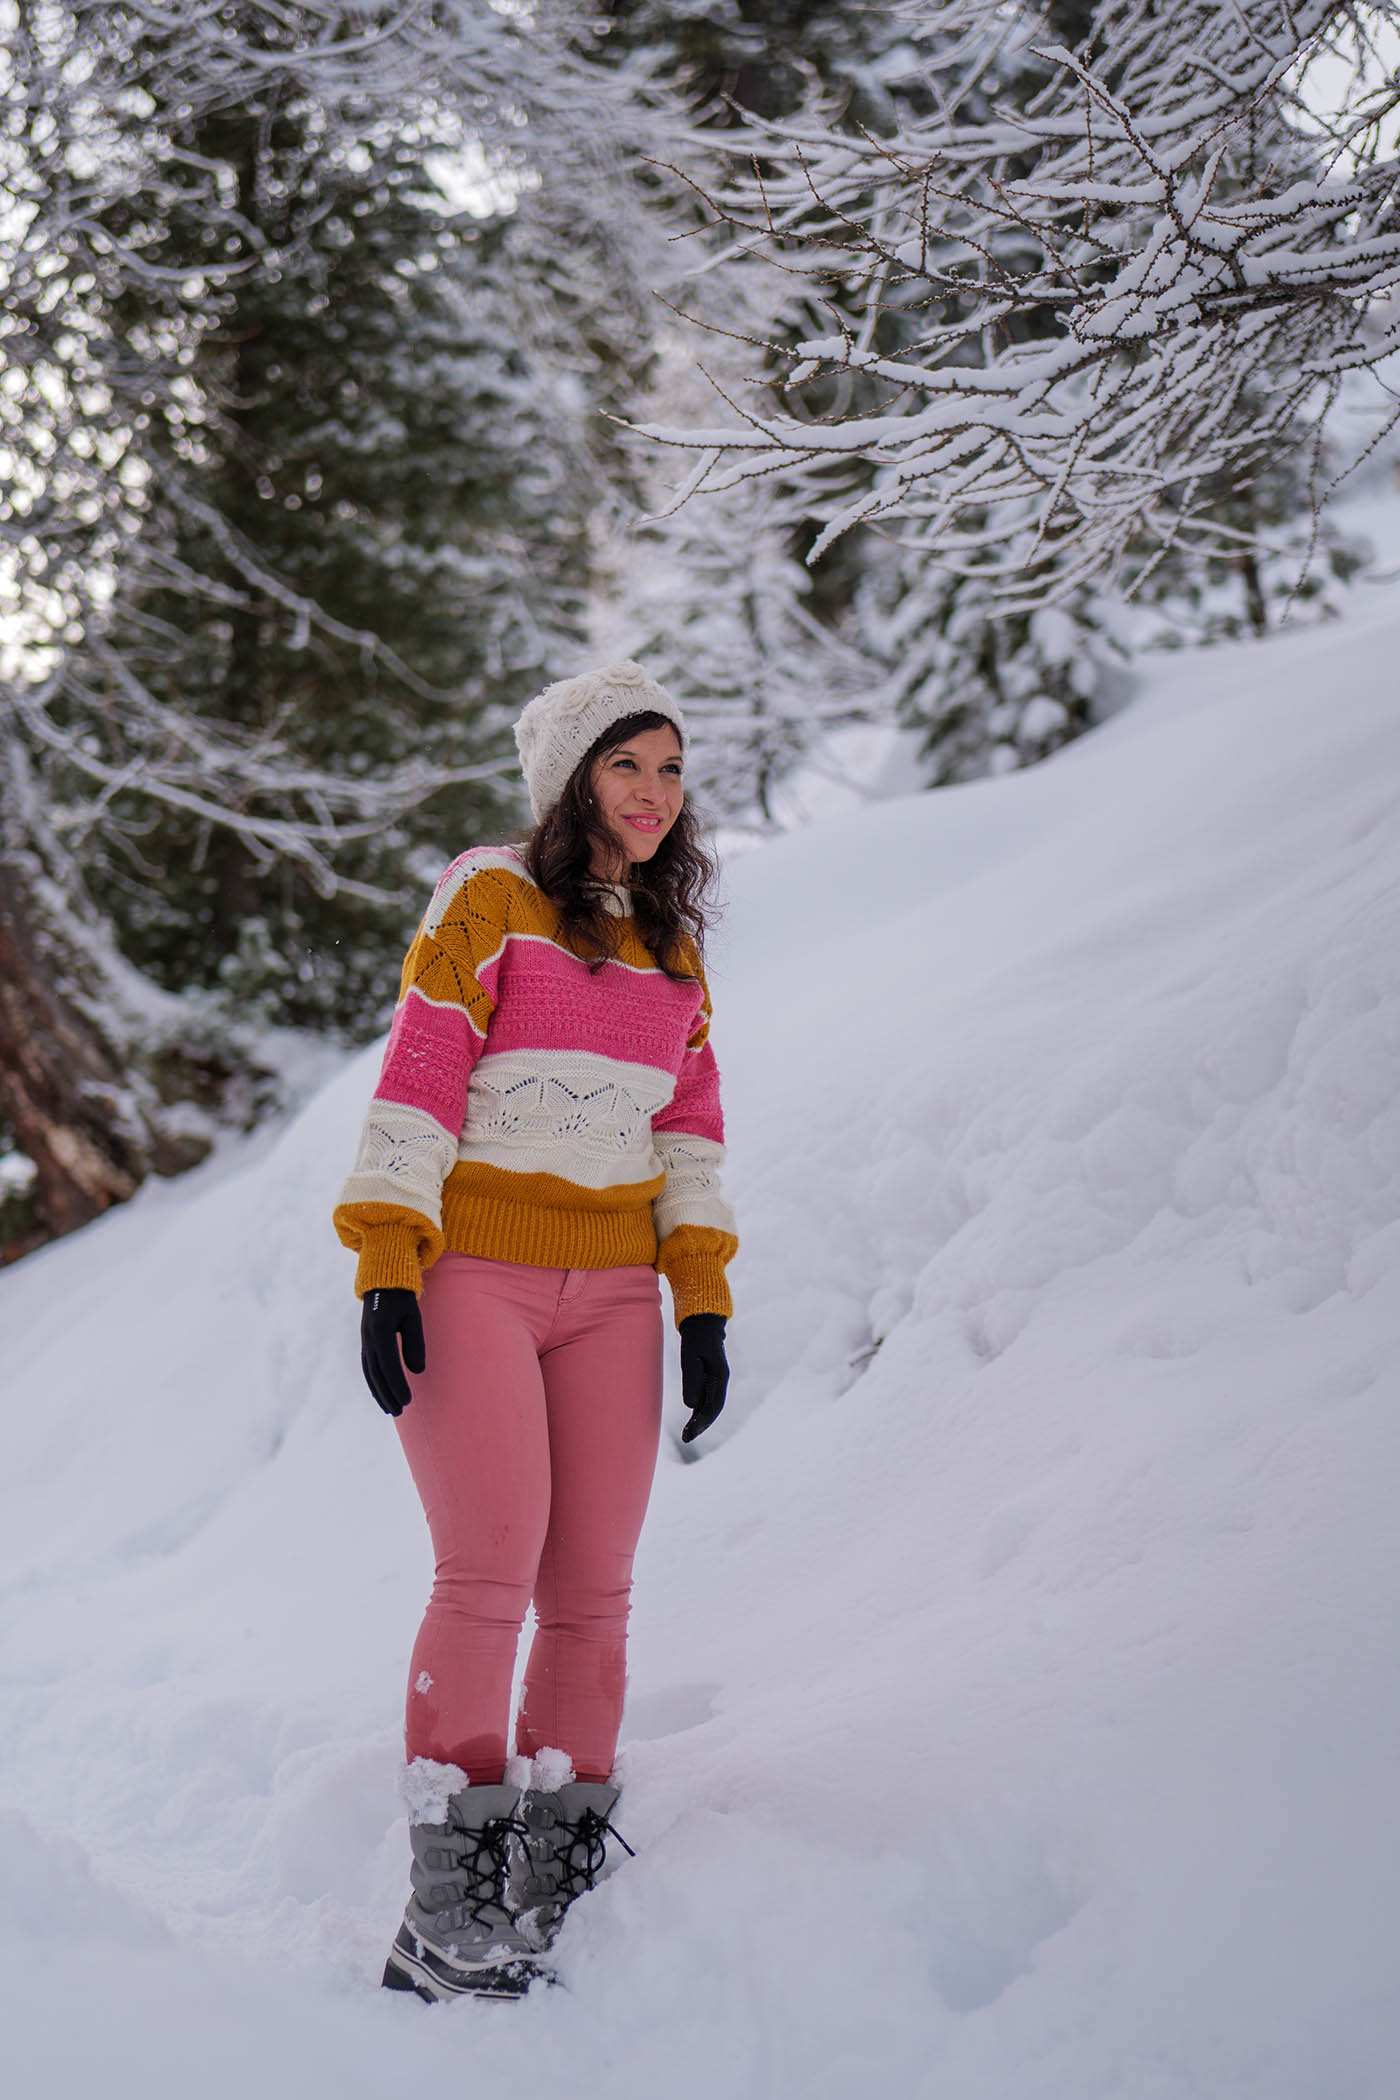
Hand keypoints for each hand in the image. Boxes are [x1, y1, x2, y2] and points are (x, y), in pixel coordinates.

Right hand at [360, 1288, 425, 1416]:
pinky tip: (381, 1394)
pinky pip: (368, 1367)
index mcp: (380, 1331)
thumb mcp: (413, 1317)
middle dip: (388, 1394)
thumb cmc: (402, 1298)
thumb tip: (418, 1371)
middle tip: (400, 1411)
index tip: (407, 1400)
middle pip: (376, 1374)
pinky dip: (374, 1383)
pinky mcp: (366, 1342)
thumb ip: (414, 1343)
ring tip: (390, 1409)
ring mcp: (364, 1341)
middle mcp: (368, 1338)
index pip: (389, 1365)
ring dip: (379, 1392)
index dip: (397, 1385)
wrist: (383, 1281)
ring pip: (370, 1373)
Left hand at [679, 1313, 728, 1443]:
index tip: (690, 1433)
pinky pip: (706, 1398)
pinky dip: (699, 1411)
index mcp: (720, 1376)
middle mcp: (721, 1380)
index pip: (713, 1406)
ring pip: (710, 1406)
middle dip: (701, 1426)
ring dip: (700, 1421)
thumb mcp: (690, 1356)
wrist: (702, 1322)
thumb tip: (690, 1405)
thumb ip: (691, 1379)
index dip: (702, 1422)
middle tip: (686, 1439)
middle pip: (713, 1409)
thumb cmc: (696, 1338)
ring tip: (687, 1434)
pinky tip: (691, 1420)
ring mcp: (717, 1380)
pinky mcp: (710, 1378)